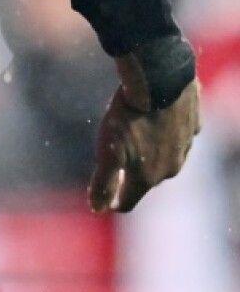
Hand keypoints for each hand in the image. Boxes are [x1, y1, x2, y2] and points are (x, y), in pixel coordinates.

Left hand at [88, 54, 201, 212]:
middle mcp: (170, 168)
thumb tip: (97, 209)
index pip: (128, 201)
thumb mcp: (109, 152)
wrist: (159, 83)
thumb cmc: (129, 118)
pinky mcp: (192, 126)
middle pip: (147, 181)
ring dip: (151, 158)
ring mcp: (185, 147)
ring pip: (165, 160)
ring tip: (136, 147)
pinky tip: (156, 126)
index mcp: (148, 177)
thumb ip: (104, 182)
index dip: (114, 202)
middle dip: (132, 179)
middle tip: (118, 171)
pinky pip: (178, 138)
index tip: (106, 201)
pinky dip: (166, 137)